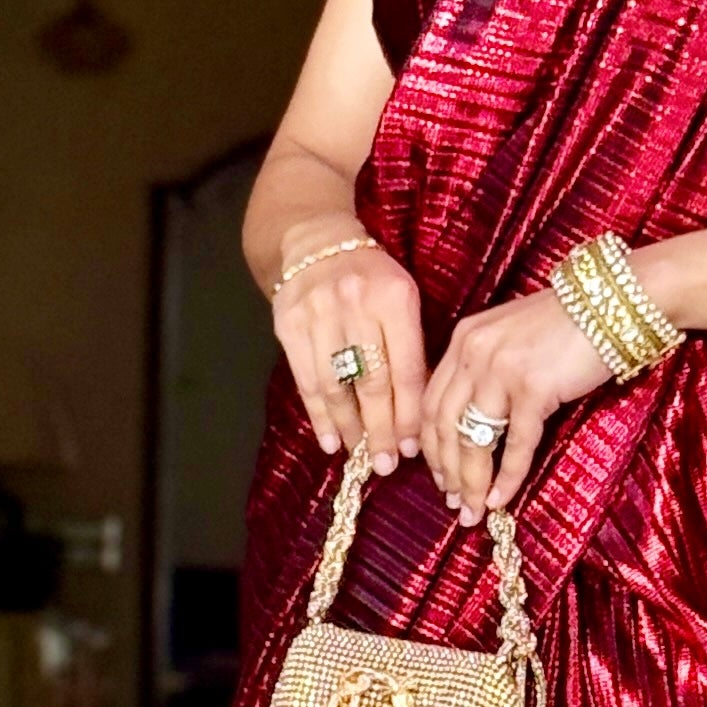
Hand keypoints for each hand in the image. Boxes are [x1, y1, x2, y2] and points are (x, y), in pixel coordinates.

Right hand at [272, 231, 426, 471]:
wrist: (316, 242)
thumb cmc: (372, 278)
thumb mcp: (402, 298)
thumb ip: (411, 346)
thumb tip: (417, 412)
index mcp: (395, 298)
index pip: (405, 368)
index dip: (409, 412)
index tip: (414, 446)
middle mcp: (356, 305)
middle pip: (372, 381)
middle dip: (382, 429)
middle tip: (388, 464)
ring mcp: (319, 315)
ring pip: (337, 386)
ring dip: (350, 428)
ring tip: (361, 456)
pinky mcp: (289, 325)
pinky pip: (306, 381)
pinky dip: (319, 416)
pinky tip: (330, 441)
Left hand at [422, 289, 612, 521]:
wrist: (615, 304)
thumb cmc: (569, 325)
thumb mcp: (512, 338)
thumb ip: (486, 369)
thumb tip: (474, 423)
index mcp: (464, 339)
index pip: (432, 402)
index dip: (430, 445)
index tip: (438, 474)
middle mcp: (473, 352)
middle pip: (443, 424)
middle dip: (446, 470)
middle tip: (453, 501)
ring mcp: (501, 369)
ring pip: (472, 440)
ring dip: (470, 482)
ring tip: (472, 510)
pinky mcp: (533, 387)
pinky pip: (515, 444)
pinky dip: (506, 477)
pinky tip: (500, 499)